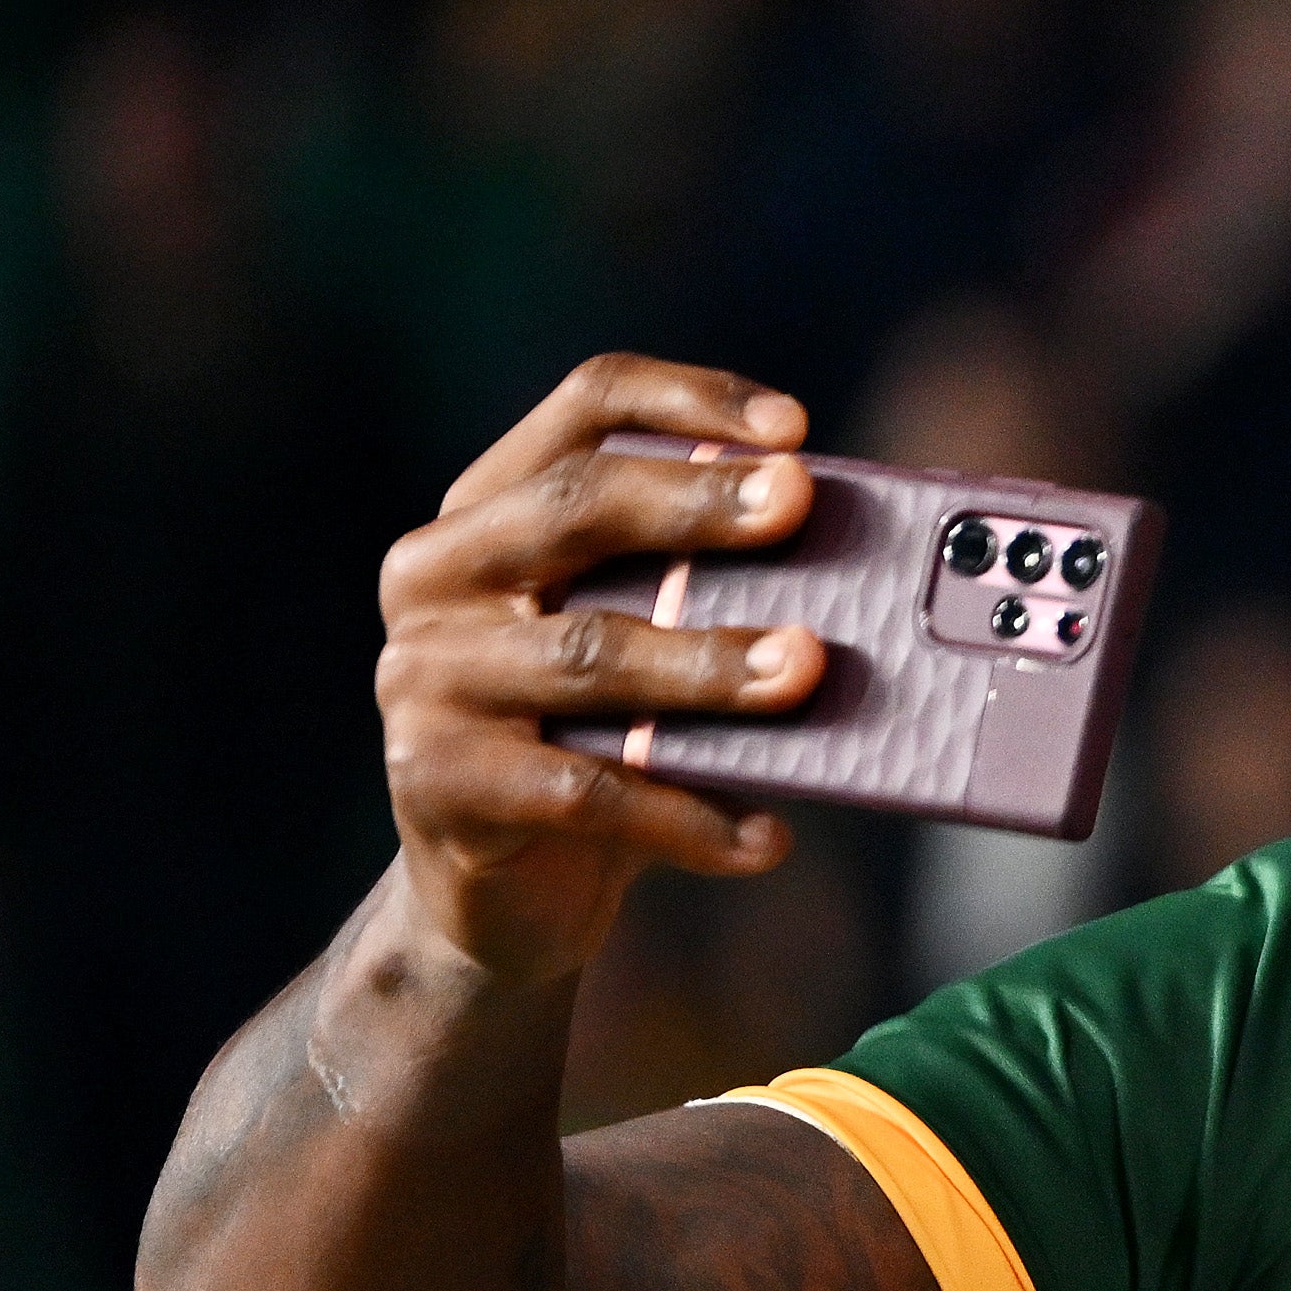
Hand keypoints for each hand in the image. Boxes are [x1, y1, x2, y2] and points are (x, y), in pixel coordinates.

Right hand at [375, 356, 830, 987]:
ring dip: (709, 664)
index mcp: (489, 511)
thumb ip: (710, 591)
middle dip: (697, 504)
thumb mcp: (648, 642)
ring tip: (807, 670)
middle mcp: (438, 577)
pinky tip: (767, 837)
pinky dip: (688, 816)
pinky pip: (585, 791)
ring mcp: (424, 679)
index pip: (584, 410)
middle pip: (574, 508)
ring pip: (588, 655)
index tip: (795, 430)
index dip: (688, 401)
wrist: (503, 889)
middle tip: (799, 503)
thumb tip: (866, 570)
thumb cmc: (601, 738)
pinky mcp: (440, 783)